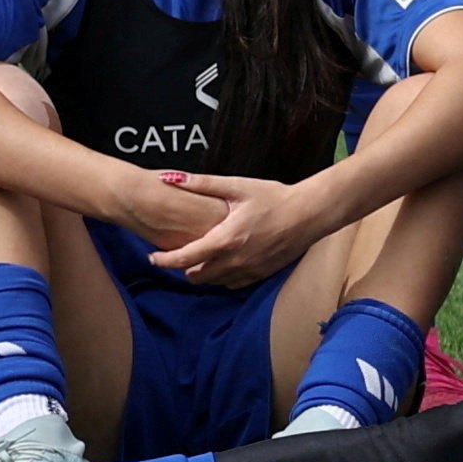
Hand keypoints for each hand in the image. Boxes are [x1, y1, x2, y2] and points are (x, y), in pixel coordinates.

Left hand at [140, 170, 307, 284]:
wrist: (310, 213)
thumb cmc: (274, 197)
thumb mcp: (237, 186)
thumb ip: (202, 184)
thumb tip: (170, 177)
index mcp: (225, 240)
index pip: (184, 259)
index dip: (163, 260)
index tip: (152, 257)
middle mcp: (234, 261)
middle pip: (195, 276)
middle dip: (183, 267)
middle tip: (178, 252)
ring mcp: (248, 271)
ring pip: (213, 282)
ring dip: (202, 273)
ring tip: (200, 256)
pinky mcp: (260, 275)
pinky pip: (232, 284)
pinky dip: (222, 276)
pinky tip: (224, 261)